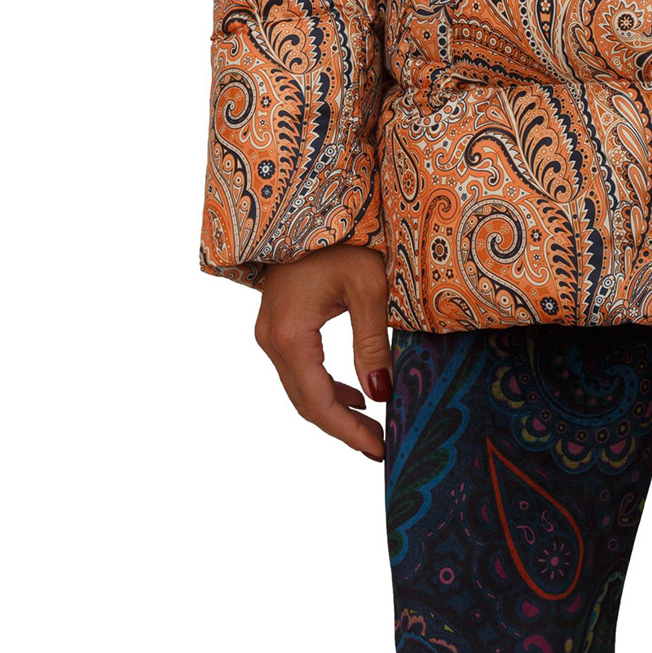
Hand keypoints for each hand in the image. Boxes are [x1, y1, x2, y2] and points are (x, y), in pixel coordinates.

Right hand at [255, 245, 392, 460]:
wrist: (311, 202)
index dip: (348, 431)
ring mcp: (271, 331)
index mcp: (290, 335)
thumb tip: (380, 395)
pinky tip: (355, 396)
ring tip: (372, 430)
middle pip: (305, 401)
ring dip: (335, 410)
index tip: (380, 450)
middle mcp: (271, 338)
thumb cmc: (345, 239)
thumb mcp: (369, 288)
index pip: (318, 401)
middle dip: (343, 428)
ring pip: (301, 387)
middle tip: (380, 448)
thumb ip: (373, 343)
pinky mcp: (280, 324)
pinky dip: (326, 387)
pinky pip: (299, 369)